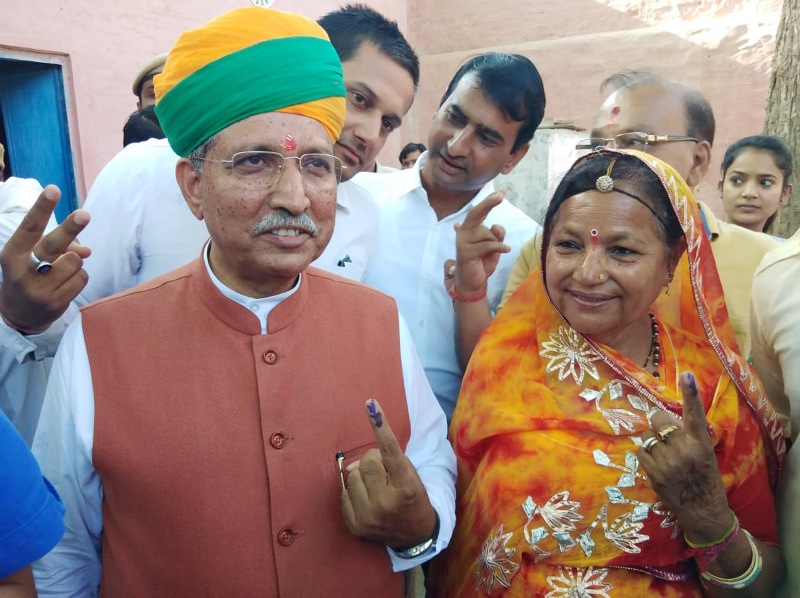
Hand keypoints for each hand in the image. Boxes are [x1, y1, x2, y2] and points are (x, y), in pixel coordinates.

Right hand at [0, 185, 90, 331]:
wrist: (18, 313)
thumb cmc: (29, 275)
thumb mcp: (32, 257)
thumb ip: (57, 246)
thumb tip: (86, 250)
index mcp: (13, 253)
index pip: (30, 226)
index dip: (42, 207)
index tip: (53, 190)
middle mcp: (23, 270)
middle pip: (53, 245)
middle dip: (70, 228)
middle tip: (84, 214)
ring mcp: (39, 288)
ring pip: (75, 261)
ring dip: (75, 261)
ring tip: (61, 270)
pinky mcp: (55, 302)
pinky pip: (82, 278)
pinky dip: (79, 276)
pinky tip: (66, 283)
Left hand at [341, 399, 436, 548]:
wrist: (414, 536)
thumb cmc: (413, 497)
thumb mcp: (410, 475)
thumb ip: (387, 461)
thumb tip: (353, 463)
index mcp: (405, 487)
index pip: (390, 450)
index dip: (380, 426)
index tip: (370, 404)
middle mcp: (386, 503)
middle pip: (367, 461)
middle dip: (373, 460)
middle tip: (383, 471)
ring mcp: (369, 517)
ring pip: (352, 475)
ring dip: (361, 475)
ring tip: (375, 486)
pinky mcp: (355, 526)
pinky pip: (343, 493)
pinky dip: (353, 491)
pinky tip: (366, 499)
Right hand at [444, 191, 509, 295]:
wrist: (471, 283)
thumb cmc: (482, 263)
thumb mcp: (494, 247)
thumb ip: (497, 235)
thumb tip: (497, 225)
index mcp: (469, 229)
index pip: (479, 212)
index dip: (489, 201)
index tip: (502, 192)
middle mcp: (464, 232)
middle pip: (476, 213)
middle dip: (488, 203)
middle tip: (501, 195)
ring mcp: (463, 242)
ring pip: (487, 233)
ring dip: (495, 242)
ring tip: (491, 253)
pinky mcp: (466, 252)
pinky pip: (487, 245)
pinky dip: (499, 247)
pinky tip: (506, 250)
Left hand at [638, 372, 728, 530]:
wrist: (702, 510)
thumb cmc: (706, 479)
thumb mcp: (706, 454)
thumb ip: (690, 436)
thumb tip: (670, 421)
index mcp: (701, 443)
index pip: (695, 414)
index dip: (691, 393)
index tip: (687, 376)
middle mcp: (683, 450)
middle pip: (660, 421)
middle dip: (660, 424)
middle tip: (666, 434)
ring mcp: (667, 462)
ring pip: (648, 437)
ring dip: (653, 441)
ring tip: (664, 454)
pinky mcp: (653, 473)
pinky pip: (641, 451)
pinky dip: (646, 454)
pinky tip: (657, 463)